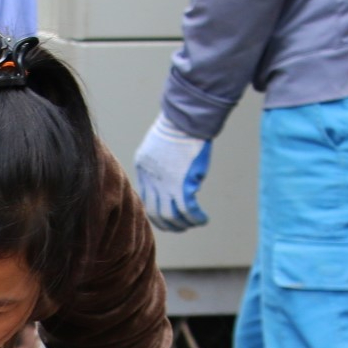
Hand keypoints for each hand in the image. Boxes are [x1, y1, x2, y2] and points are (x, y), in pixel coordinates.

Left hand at [133, 115, 211, 232]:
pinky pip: (188, 209)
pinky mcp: (183, 184)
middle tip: (180, 227)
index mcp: (144, 171)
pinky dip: (196, 218)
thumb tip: (174, 182)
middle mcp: (152, 181)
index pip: (146, 200)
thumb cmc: (176, 127)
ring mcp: (166, 184)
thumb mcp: (157, 146)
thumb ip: (160, 165)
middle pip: (156, 212)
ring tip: (193, 224)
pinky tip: (203, 219)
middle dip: (168, 224)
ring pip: (171, 215)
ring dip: (183, 224)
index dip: (156, 213)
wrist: (185, 119)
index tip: (166, 219)